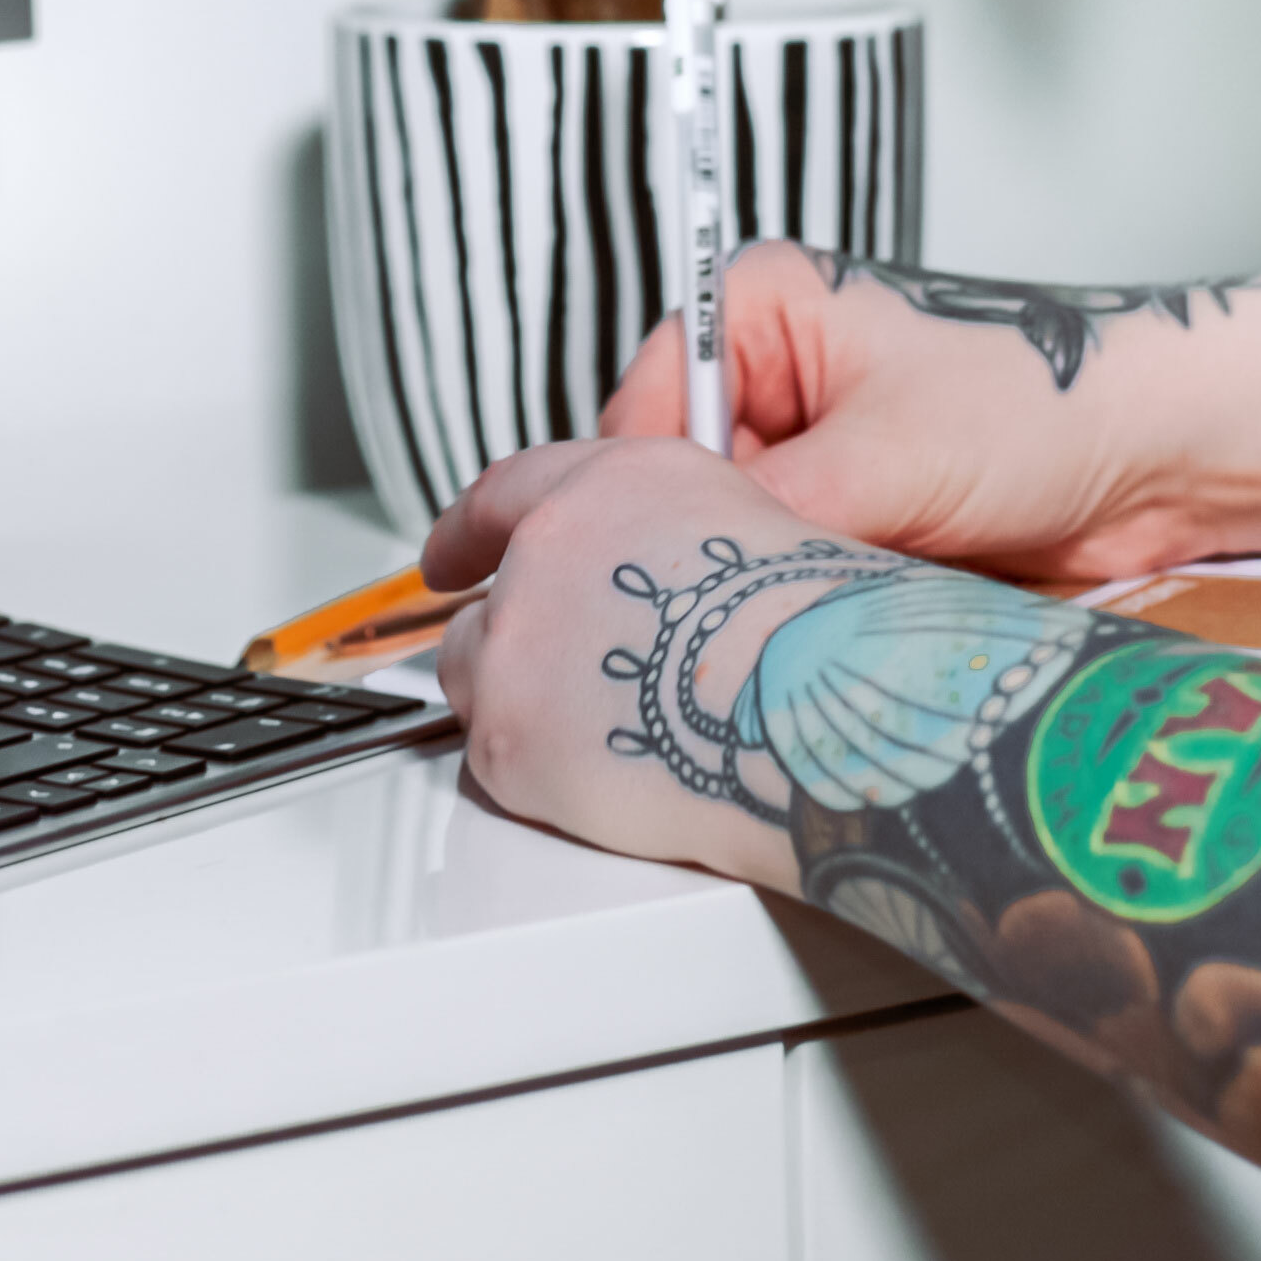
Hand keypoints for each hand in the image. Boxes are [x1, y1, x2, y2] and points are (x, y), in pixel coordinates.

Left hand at [421, 435, 849, 888]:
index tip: (448, 557)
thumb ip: (647, 535)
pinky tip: (611, 773)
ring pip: (479, 682)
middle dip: (518, 649)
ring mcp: (515, 647)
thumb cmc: (807, 632)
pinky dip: (541, 772)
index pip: (504, 496)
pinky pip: (498, 759)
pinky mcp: (507, 739)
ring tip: (610, 734)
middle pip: (485, 609)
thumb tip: (623, 576)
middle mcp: (544, 551)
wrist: (812, 711)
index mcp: (604, 486)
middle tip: (577, 689)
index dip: (469, 533)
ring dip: (525, 708)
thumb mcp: (732, 524)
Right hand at [571, 245, 1256, 587]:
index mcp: (762, 309)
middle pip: (686, 486)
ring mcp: (818, 447)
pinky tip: (838, 621)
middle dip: (721, 549)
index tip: (663, 575)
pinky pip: (796, 568)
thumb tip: (687, 574)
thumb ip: (772, 511)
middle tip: (742, 610)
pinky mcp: (856, 512)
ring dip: (775, 580)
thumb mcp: (887, 459)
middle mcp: (778, 373)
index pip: (646, 414)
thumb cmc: (1046, 405)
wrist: (1162, 459)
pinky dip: (813, 599)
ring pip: (742, 538)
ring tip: (810, 610)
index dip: (653, 501)